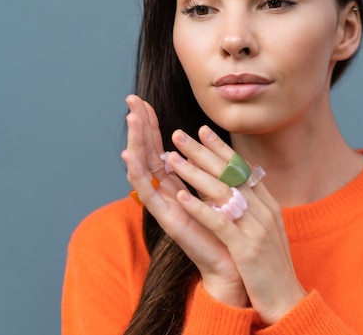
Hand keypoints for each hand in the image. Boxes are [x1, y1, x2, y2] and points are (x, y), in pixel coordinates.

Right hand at [120, 95, 246, 306]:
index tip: (144, 101)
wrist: (234, 263)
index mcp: (180, 184)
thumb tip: (208, 145)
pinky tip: (128, 155)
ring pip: (144, 167)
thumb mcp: (220, 190)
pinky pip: (148, 193)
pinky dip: (137, 173)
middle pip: (149, 152)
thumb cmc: (229, 229)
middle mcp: (168, 192)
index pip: (161, 147)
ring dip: (136, 141)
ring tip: (130, 117)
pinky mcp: (167, 219)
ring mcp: (165, 205)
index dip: (152, 125)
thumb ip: (210, 170)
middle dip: (140, 126)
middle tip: (131, 99)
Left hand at [167, 124, 306, 324]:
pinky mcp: (246, 249)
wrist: (286, 299)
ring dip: (194, 173)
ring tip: (171, 158)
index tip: (202, 130)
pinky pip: (220, 223)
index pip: (241, 169)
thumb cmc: (270, 266)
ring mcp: (256, 229)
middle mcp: (263, 211)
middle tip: (180, 134)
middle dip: (202, 152)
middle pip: (229, 174)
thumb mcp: (266, 229)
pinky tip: (181, 197)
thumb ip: (255, 206)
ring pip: (222, 193)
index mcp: (268, 204)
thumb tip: (241, 182)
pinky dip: (200, 208)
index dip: (220, 148)